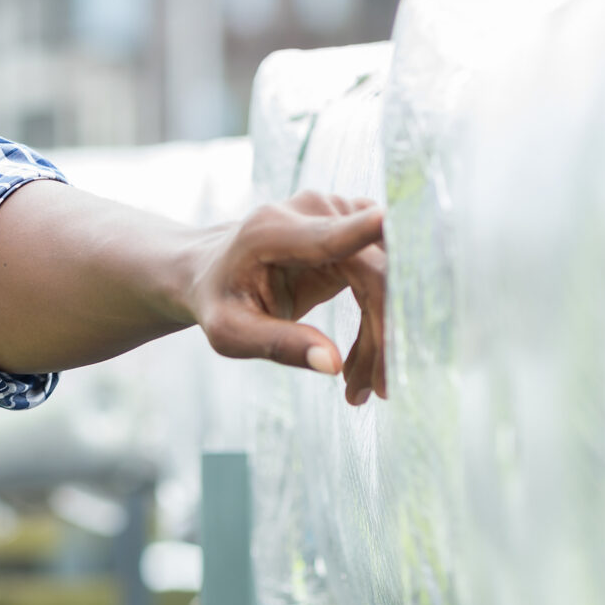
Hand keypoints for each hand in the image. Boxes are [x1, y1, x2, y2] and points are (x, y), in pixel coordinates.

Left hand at [184, 192, 386, 405]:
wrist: (213, 269)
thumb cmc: (218, 298)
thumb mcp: (230, 331)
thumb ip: (278, 344)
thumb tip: (331, 365)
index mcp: (275, 230)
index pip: (331, 234)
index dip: (363, 232)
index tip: (390, 224)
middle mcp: (316, 212)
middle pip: (375, 271)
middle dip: (382, 336)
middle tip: (375, 392)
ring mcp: (341, 216)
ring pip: (388, 280)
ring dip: (382, 338)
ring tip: (358, 388)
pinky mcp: (356, 232)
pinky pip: (385, 281)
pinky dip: (379, 325)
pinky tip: (359, 365)